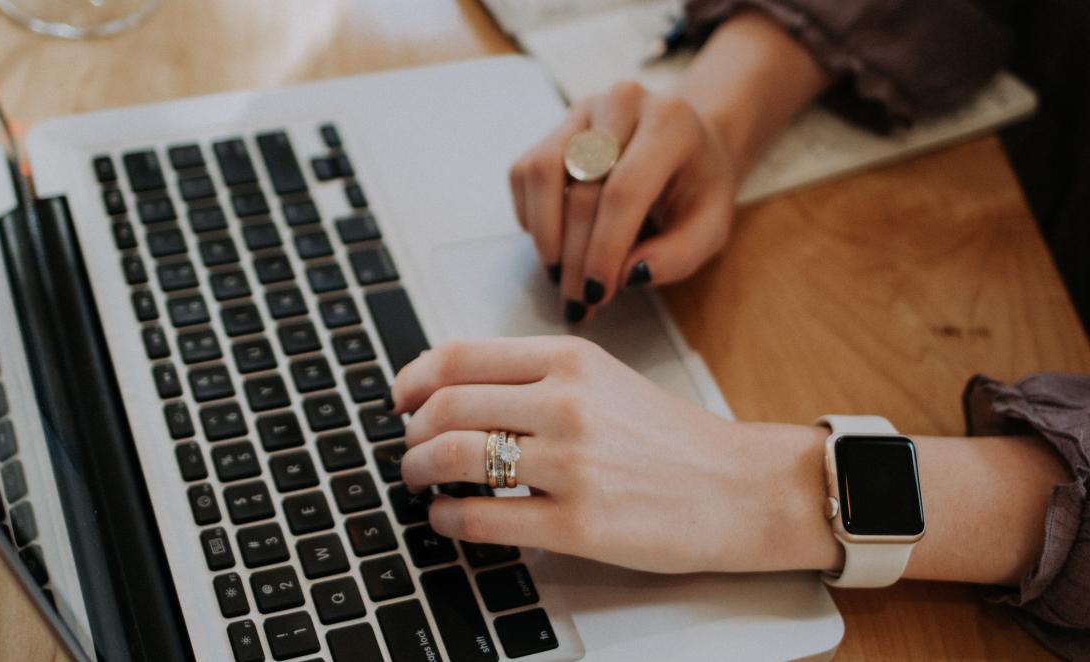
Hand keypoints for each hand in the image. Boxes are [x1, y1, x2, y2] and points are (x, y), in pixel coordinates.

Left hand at [390, 336, 837, 573]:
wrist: (741, 488)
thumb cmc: (671, 438)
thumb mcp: (605, 380)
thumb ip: (536, 378)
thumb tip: (455, 390)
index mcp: (571, 359)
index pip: (460, 356)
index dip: (413, 378)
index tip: (399, 398)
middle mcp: (568, 404)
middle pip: (446, 406)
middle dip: (411, 432)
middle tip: (408, 449)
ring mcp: (572, 464)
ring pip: (455, 458)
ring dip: (418, 472)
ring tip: (420, 482)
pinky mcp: (579, 524)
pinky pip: (482, 518)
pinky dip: (447, 520)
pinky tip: (447, 520)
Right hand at [509, 81, 736, 322]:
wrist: (687, 142)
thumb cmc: (698, 188)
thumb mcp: (710, 227)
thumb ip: (678, 256)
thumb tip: (627, 275)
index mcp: (670, 123)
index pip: (624, 190)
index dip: (604, 248)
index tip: (597, 294)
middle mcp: (622, 103)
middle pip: (582, 189)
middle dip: (575, 256)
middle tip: (577, 301)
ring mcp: (583, 110)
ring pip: (542, 172)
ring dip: (544, 234)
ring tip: (558, 273)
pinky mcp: (555, 126)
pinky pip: (524, 172)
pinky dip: (530, 215)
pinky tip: (554, 240)